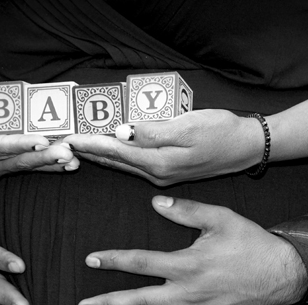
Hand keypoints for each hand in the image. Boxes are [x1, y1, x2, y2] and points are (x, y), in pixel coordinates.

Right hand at [0, 98, 78, 177]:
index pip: (2, 147)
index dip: (21, 144)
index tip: (40, 141)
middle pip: (23, 160)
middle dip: (46, 156)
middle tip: (67, 152)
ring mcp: (8, 165)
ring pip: (34, 165)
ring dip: (55, 163)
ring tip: (73, 160)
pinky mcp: (19, 163)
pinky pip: (38, 165)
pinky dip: (56, 164)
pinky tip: (73, 163)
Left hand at [64, 109, 262, 185]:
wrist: (247, 148)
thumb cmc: (222, 132)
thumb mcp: (189, 126)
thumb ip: (153, 131)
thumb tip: (121, 131)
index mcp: (159, 162)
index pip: (115, 150)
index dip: (89, 142)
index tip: (66, 137)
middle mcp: (157, 173)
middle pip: (113, 161)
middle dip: (86, 151)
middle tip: (61, 145)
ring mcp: (162, 175)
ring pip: (122, 164)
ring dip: (98, 155)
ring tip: (76, 148)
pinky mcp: (168, 172)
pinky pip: (134, 165)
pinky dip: (116, 157)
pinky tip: (108, 152)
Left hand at [76, 196, 307, 304]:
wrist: (282, 274)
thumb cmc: (251, 244)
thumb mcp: (221, 218)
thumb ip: (187, 211)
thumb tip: (155, 203)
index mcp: (186, 264)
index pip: (140, 262)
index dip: (113, 260)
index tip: (90, 260)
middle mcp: (186, 293)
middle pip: (137, 301)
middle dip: (107, 304)